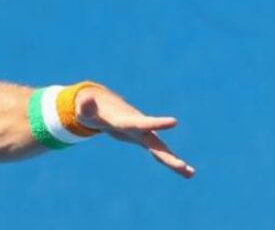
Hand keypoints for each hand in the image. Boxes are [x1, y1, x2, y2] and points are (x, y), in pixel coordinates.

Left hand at [76, 86, 195, 178]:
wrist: (103, 106)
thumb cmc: (92, 110)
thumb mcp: (85, 109)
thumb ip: (85, 106)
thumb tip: (83, 101)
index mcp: (126, 121)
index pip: (142, 123)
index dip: (157, 123)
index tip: (175, 121)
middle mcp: (139, 128)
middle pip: (156, 143)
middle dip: (167, 155)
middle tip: (182, 166)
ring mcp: (143, 135)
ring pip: (161, 150)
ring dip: (174, 161)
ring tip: (191, 173)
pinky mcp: (143, 141)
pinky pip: (159, 154)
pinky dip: (170, 162)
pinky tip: (187, 173)